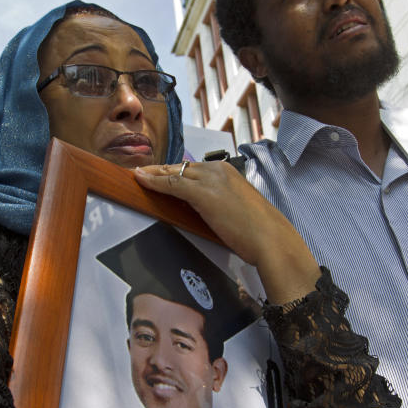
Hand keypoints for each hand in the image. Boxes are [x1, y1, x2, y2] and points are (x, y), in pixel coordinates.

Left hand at [134, 161, 319, 303]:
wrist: (270, 239)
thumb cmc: (258, 231)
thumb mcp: (235, 210)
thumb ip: (219, 204)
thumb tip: (203, 210)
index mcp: (228, 172)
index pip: (193, 169)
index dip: (173, 173)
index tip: (159, 175)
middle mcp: (219, 170)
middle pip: (181, 168)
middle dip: (159, 171)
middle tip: (141, 173)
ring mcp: (211, 180)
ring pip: (174, 173)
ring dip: (153, 174)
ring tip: (137, 177)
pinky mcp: (203, 193)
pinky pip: (172, 183)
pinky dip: (154, 182)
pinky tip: (141, 181)